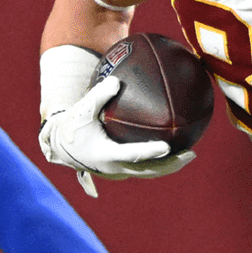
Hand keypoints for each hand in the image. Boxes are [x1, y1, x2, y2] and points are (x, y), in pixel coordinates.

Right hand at [38, 77, 195, 196]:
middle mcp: (114, 167)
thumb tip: (116, 80)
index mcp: (105, 154)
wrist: (60, 147)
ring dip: (169, 166)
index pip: (132, 155)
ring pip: (148, 172)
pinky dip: (159, 162)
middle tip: (191, 154)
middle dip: (171, 164)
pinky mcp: (120, 170)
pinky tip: (175, 151)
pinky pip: (144, 168)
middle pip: (148, 170)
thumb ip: (99, 95)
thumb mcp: (82, 108)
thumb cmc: (73, 126)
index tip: (168, 147)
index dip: (150, 152)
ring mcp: (118, 172)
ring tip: (190, 154)